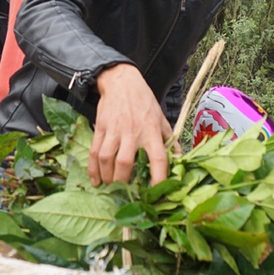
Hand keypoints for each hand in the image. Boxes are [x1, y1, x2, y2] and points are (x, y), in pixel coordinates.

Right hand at [90, 64, 171, 185]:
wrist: (122, 82)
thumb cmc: (144, 102)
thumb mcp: (162, 118)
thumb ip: (170, 140)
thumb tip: (180, 159)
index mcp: (151, 131)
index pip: (158, 157)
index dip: (158, 177)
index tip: (157, 192)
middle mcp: (132, 132)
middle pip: (125, 163)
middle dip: (123, 182)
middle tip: (125, 192)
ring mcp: (114, 131)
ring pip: (106, 159)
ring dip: (107, 177)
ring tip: (111, 186)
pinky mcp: (101, 128)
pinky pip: (94, 152)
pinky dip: (93, 169)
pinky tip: (95, 181)